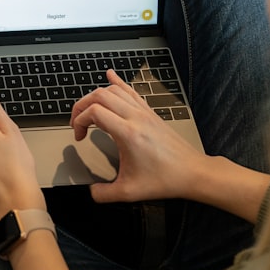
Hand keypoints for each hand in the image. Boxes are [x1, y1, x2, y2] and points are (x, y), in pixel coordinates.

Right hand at [70, 70, 208, 203]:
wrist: (192, 172)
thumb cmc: (165, 179)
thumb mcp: (130, 192)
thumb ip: (104, 193)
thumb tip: (91, 192)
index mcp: (128, 133)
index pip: (94, 112)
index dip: (79, 121)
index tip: (79, 136)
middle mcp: (136, 117)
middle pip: (100, 95)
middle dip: (81, 105)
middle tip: (77, 122)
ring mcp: (144, 112)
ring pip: (114, 90)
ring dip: (96, 96)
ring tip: (87, 109)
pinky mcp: (150, 113)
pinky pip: (131, 91)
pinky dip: (117, 82)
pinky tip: (111, 75)